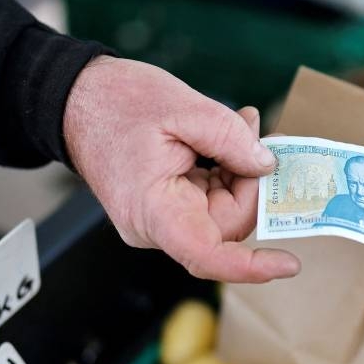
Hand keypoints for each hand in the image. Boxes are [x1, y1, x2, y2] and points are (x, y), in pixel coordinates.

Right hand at [63, 56, 299, 282]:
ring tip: (243, 125)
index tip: (289, 263)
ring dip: (241, 173)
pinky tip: (228, 138)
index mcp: (153, 211)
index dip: (251, 266)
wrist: (75, 98)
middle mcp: (155, 228)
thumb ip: (232, 139)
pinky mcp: (167, 208)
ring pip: (223, 212)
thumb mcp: (183, 107)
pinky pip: (209, 200)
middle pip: (226, 226)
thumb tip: (267, 166)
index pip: (207, 256)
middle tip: (262, 137)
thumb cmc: (116, 102)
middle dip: (253, 185)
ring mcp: (160, 221)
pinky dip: (226, 172)